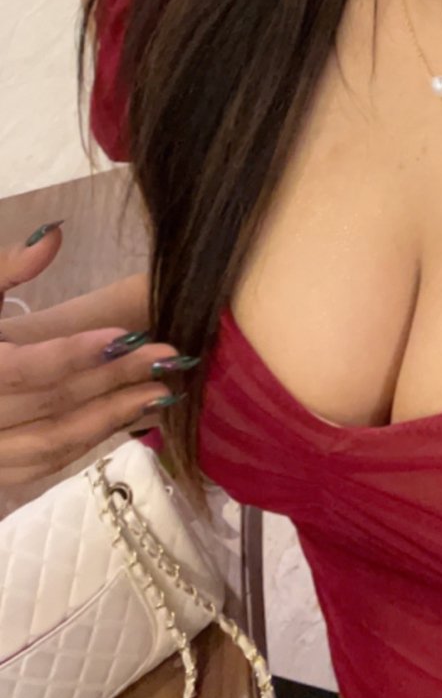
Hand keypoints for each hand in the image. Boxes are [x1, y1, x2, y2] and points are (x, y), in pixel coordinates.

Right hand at [0, 226, 182, 488]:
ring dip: (110, 418)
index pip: (23, 370)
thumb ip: (5, 268)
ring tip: (161, 389)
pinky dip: (87, 440)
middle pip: (49, 404)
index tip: (127, 337)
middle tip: (168, 357)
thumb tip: (53, 234)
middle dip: (113, 380)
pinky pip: (43, 463)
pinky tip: (125, 414)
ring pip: (52, 443)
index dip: (74, 354)